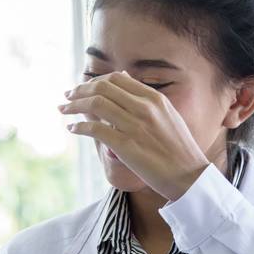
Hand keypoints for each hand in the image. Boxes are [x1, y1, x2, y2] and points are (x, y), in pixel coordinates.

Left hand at [59, 71, 213, 200]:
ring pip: (95, 105)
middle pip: (102, 88)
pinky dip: (80, 127)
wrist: (189, 175)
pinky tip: (72, 129)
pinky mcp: (126, 146)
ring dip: (74, 106)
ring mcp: (135, 126)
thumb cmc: (177, 148)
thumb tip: (123, 78)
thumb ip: (145, 98)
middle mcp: (144, 108)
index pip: (116, 79)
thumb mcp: (167, 115)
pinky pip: (96, 129)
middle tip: (67, 96)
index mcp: (154, 98)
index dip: (94, 81)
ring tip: (63, 110)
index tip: (82, 88)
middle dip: (79, 90)